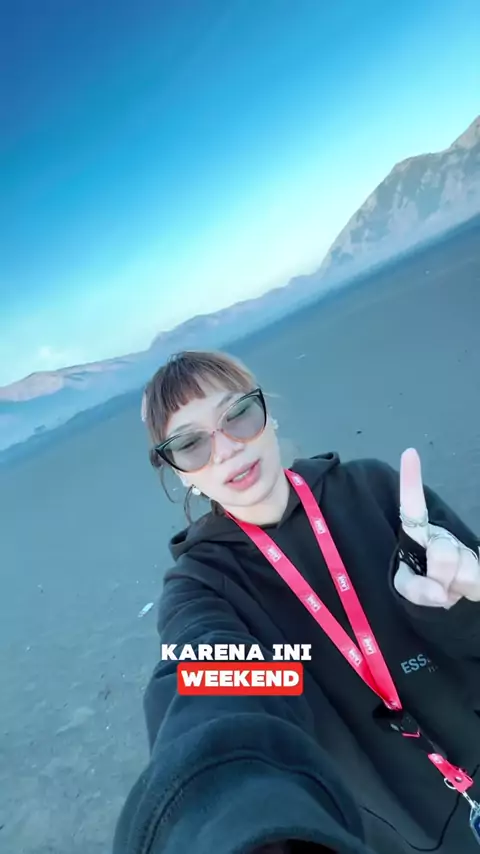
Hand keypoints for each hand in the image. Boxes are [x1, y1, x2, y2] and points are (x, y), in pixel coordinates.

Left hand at [393, 448, 479, 607]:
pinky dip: (469, 591)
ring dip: (454, 588)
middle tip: (434, 586)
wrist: (447, 604)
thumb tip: (440, 594)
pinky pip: (479, 580)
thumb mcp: (406, 591)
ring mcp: (465, 550)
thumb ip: (415, 589)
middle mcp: (443, 535)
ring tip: (448, 588)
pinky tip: (463, 591)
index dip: (412, 480)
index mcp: (419, 533)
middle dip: (437, 576)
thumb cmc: (422, 589)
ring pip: (464, 570)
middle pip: (444, 553)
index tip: (409, 453)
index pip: (413, 505)